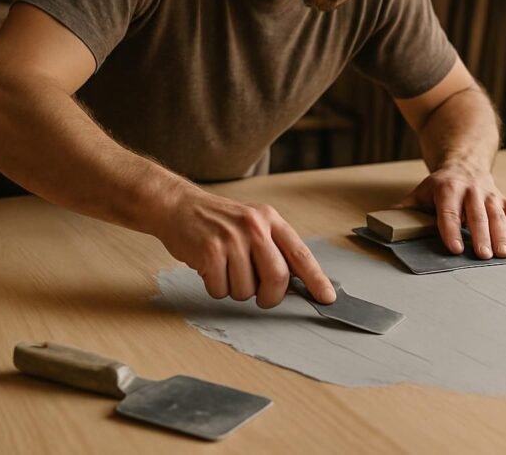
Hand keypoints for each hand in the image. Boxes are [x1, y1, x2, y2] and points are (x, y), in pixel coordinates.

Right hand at [155, 185, 335, 307]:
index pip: (300, 254)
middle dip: (270, 297)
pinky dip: (216, 288)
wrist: (179, 206)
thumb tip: (297, 284)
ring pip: (246, 290)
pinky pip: (221, 290)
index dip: (316, 279)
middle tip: (262, 298)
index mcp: (270, 219)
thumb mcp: (253, 223)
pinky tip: (210, 269)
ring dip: (236, 290)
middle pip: (277, 277)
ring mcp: (231, 239)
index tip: (326, 298)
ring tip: (226, 269)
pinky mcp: (209, 252)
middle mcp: (254, 227)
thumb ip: (274, 247)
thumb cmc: (218, 221)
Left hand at [396, 162, 505, 258]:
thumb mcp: (421, 191)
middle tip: (483, 255)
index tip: (455, 248)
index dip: (450, 230)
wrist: (465, 160)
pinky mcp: (501, 197)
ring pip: (496, 213)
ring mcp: (488, 193)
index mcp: (447, 189)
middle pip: (475, 214)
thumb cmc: (440, 184)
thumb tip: (385, 223)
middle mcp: (470, 190)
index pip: (448, 212)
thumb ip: (406, 208)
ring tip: (503, 253)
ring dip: (501, 233)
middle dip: (480, 235)